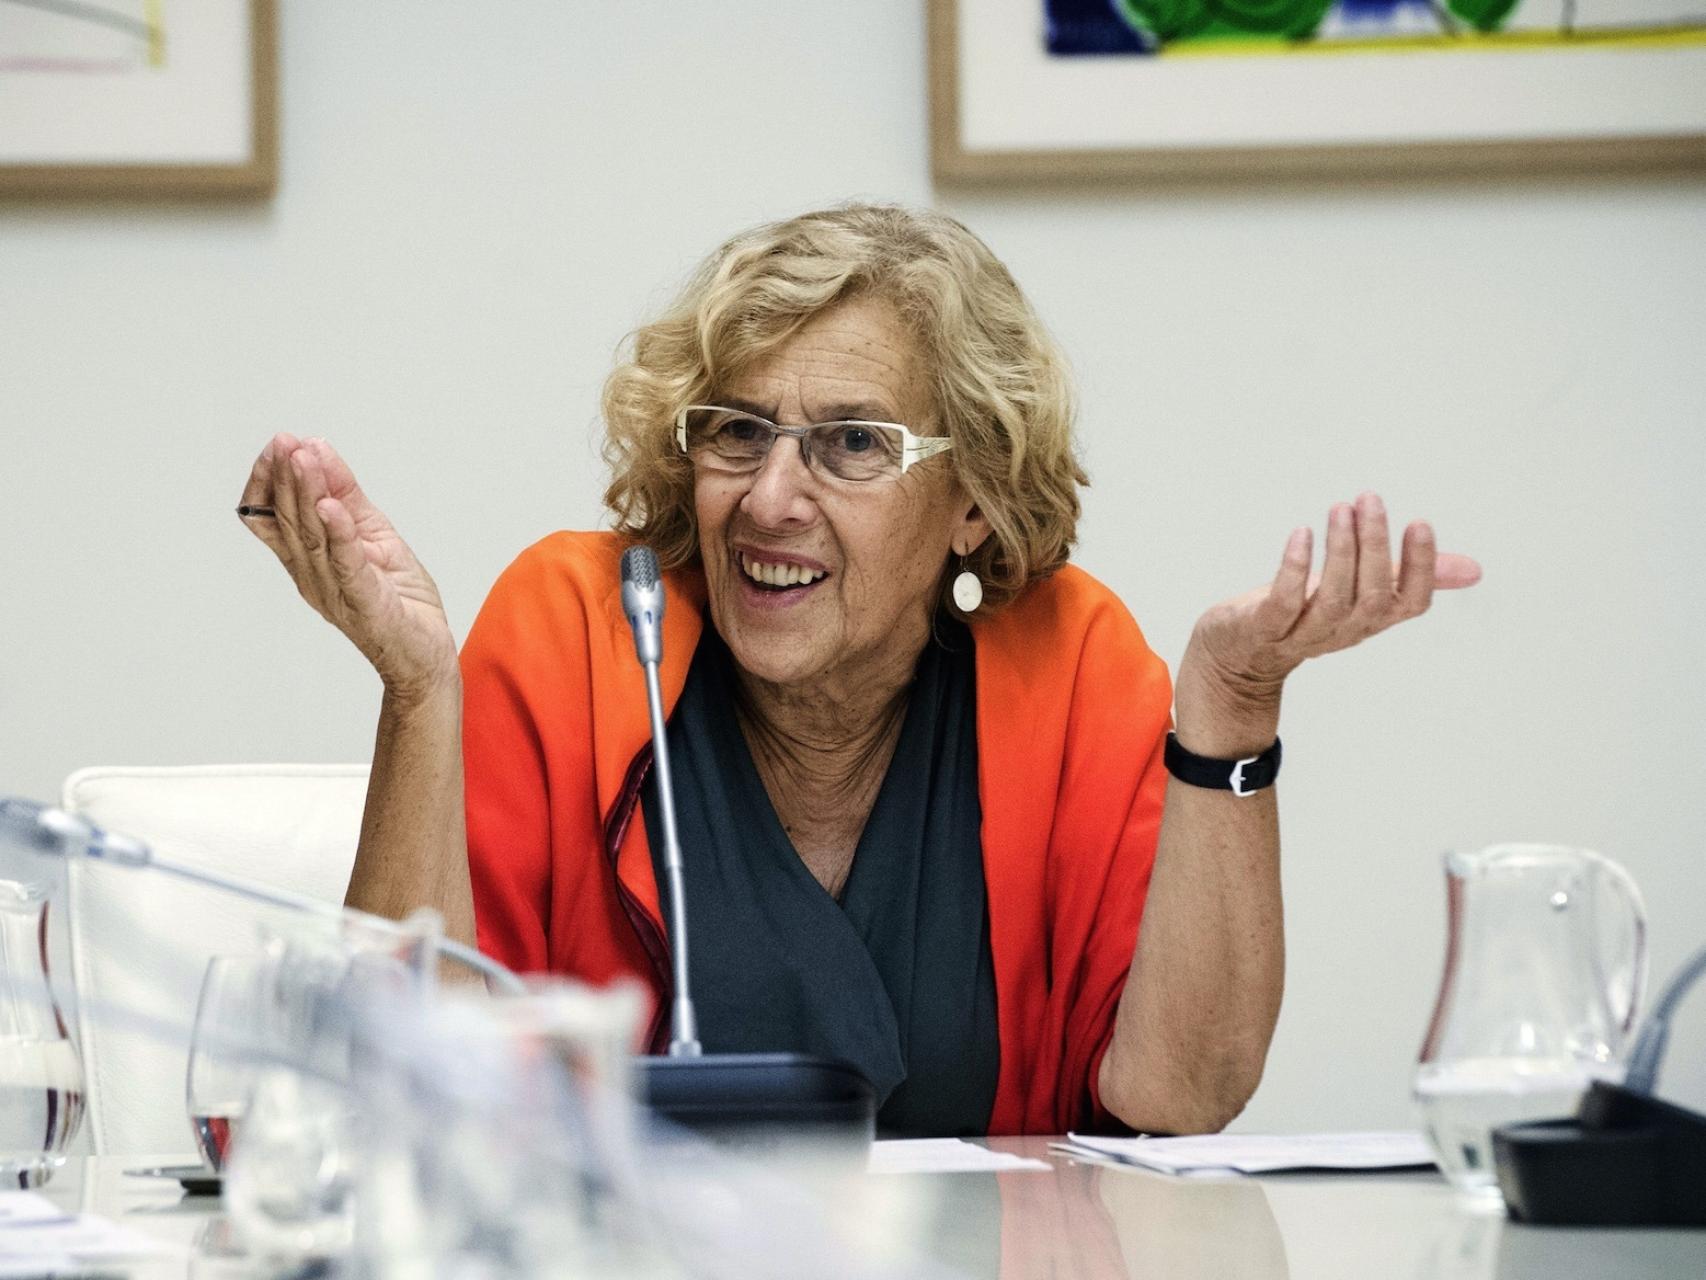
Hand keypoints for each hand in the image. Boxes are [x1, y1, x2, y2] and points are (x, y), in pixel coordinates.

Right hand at [237, 434, 457, 699]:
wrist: (425, 655)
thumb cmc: (397, 598)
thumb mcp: (372, 533)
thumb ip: (346, 495)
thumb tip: (320, 449)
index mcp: (307, 560)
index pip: (271, 518)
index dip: (270, 481)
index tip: (278, 446)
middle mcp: (312, 575)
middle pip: (290, 520)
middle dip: (286, 477)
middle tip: (285, 442)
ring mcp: (335, 590)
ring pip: (313, 536)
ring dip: (307, 494)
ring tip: (304, 458)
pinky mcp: (366, 602)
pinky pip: (347, 564)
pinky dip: (340, 534)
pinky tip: (332, 507)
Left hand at [1180, 492, 1481, 744]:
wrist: (1239, 655)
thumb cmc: (1305, 611)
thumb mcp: (1360, 591)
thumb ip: (1407, 577)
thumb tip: (1474, 570)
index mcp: (1372, 619)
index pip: (1411, 603)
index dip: (1420, 567)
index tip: (1419, 522)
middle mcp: (1344, 630)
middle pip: (1371, 595)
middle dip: (1374, 545)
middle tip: (1370, 499)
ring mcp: (1303, 633)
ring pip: (1331, 598)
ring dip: (1339, 550)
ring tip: (1340, 508)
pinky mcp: (1263, 629)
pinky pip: (1283, 603)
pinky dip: (1293, 569)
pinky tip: (1300, 534)